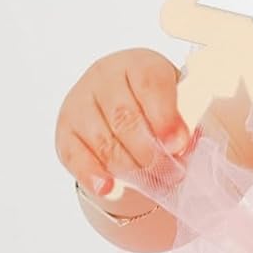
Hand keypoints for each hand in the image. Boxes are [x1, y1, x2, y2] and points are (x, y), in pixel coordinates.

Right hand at [54, 48, 195, 199]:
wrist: (128, 106)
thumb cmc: (159, 105)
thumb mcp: (180, 103)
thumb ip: (186, 119)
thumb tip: (185, 145)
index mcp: (138, 64)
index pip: (149, 84)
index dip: (165, 116)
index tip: (178, 144)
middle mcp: (105, 77)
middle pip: (125, 118)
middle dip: (152, 153)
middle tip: (173, 173)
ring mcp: (80, 102)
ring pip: (104, 142)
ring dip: (131, 170)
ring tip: (155, 184)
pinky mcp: (65, 130)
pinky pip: (76, 157)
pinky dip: (93, 176)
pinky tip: (108, 189)